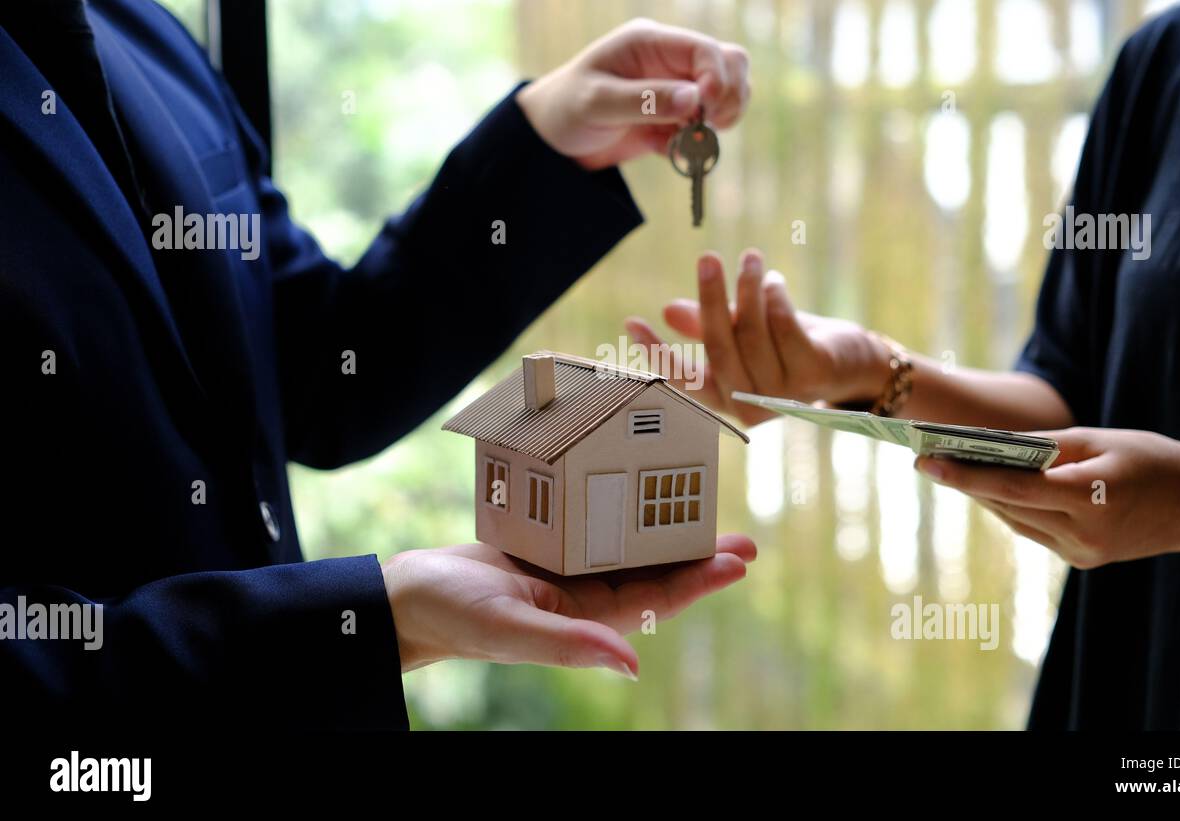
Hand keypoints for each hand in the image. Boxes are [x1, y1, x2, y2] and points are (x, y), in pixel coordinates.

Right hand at [381, 535, 755, 676]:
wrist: (408, 596)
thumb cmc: (455, 617)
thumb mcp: (512, 629)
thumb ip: (569, 644)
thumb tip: (630, 665)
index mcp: (587, 617)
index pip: (658, 599)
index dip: (700, 580)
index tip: (739, 559)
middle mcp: (585, 593)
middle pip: (655, 571)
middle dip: (698, 554)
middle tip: (744, 536)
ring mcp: (567, 567)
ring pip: (628, 545)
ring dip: (665, 530)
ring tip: (704, 510)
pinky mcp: (547, 544)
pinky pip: (591, 523)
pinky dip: (616, 506)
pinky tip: (634, 487)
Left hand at [516, 18, 749, 168]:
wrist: (551, 139)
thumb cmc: (565, 108)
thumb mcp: (598, 102)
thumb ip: (646, 100)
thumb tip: (694, 99)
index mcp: (651, 43)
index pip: (706, 50)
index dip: (717, 79)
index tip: (705, 110)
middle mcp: (669, 62)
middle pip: (730, 66)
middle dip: (729, 99)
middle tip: (707, 127)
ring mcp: (674, 90)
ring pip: (725, 97)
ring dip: (718, 123)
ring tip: (690, 143)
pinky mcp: (673, 120)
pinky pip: (703, 129)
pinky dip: (697, 145)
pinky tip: (668, 152)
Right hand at [625, 249, 891, 424]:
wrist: (852, 367)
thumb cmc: (790, 347)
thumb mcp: (745, 332)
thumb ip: (710, 324)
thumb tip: (670, 310)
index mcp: (726, 399)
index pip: (683, 380)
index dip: (656, 353)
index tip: (631, 321)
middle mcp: (750, 405)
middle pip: (719, 349)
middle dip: (709, 299)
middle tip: (705, 257)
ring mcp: (782, 394)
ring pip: (752, 334)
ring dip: (747, 289)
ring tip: (749, 258)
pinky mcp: (811, 376)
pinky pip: (784, 329)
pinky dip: (775, 300)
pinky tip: (773, 280)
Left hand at [914, 428, 1179, 568]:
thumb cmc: (1150, 459)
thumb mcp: (1098, 440)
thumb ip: (1044, 447)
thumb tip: (990, 447)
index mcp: (1089, 498)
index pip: (1011, 487)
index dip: (965, 475)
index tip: (925, 461)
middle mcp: (1082, 533)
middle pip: (1007, 506)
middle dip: (966, 482)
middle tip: (927, 457)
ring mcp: (1082, 553)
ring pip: (1017, 521)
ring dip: (984, 497)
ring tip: (948, 469)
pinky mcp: (1083, 560)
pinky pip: (1035, 531)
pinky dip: (1012, 509)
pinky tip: (990, 489)